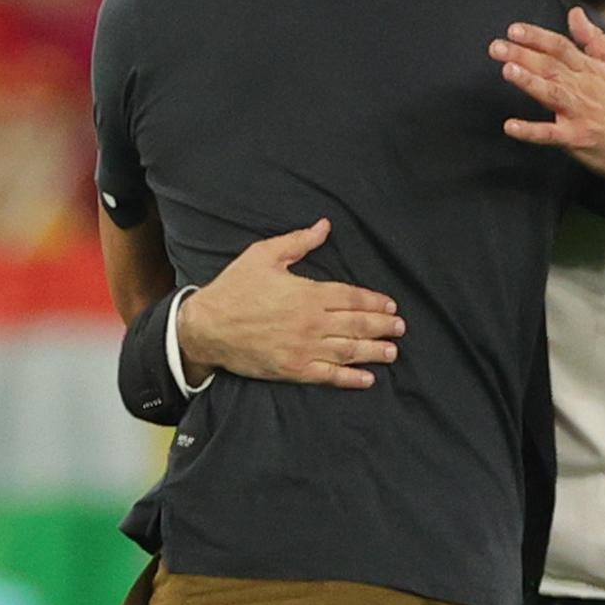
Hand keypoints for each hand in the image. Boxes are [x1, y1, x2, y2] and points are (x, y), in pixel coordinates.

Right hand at [177, 219, 403, 389]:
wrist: (205, 328)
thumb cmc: (234, 289)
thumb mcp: (263, 255)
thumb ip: (298, 241)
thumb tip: (324, 225)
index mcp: (307, 294)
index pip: (352, 297)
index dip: (375, 302)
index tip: (390, 305)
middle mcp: (311, 323)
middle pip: (357, 324)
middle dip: (382, 326)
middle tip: (400, 327)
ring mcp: (303, 348)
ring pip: (348, 350)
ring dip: (374, 351)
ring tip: (392, 351)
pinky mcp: (292, 370)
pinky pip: (328, 375)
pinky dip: (350, 378)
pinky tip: (367, 378)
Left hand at [491, 10, 604, 199]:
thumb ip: (594, 38)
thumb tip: (575, 14)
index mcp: (591, 69)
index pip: (561, 47)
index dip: (537, 37)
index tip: (514, 30)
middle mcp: (583, 88)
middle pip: (551, 67)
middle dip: (523, 55)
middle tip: (497, 47)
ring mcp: (579, 113)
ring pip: (551, 93)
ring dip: (529, 82)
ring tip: (508, 70)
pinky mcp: (575, 138)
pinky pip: (550, 134)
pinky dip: (530, 131)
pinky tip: (511, 126)